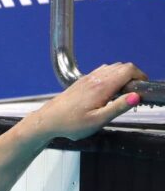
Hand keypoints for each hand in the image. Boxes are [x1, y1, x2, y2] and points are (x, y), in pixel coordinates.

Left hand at [32, 63, 146, 141]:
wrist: (48, 121)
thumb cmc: (70, 123)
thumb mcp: (98, 120)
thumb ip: (118, 107)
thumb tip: (136, 96)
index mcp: (101, 87)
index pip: (128, 70)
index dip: (140, 76)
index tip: (143, 87)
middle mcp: (95, 79)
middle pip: (122, 66)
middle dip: (134, 76)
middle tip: (135, 92)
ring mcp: (87, 78)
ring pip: (112, 68)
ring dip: (123, 75)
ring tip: (123, 93)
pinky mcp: (82, 82)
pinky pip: (102, 72)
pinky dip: (112, 76)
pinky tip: (109, 90)